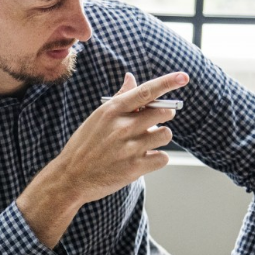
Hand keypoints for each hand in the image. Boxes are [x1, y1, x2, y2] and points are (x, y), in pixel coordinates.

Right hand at [17, 71, 187, 247]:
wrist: (70, 177)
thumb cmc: (84, 145)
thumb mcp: (97, 117)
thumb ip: (119, 98)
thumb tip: (131, 78)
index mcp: (112, 110)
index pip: (146, 91)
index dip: (167, 82)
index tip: (183, 76)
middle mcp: (122, 126)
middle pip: (164, 112)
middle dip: (163, 116)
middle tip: (150, 124)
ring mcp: (130, 147)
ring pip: (165, 134)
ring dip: (159, 138)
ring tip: (143, 144)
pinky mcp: (135, 167)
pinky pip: (162, 157)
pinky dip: (156, 159)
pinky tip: (141, 160)